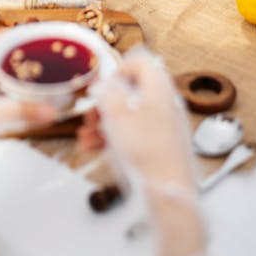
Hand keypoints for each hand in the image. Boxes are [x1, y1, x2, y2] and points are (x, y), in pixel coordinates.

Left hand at [0, 37, 56, 160]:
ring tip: (54, 80)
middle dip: (37, 56)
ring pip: (10, 75)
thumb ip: (20, 112)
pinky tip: (33, 105)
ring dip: (29, 77)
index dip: (34, 34)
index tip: (57, 35)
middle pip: (13, 55)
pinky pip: (5, 95)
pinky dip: (20, 96)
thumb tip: (52, 111)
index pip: (11, 36)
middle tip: (62, 60)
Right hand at [93, 46, 195, 191]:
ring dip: (105, 122)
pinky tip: (95, 147)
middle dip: (106, 102)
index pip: (140, 62)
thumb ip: (108, 93)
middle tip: (91, 115)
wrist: (167, 193)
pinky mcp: (161, 144)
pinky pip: (135, 132)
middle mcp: (165, 103)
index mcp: (159, 89)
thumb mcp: (117, 116)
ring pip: (130, 114)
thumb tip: (104, 83)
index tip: (103, 86)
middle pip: (132, 91)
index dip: (117, 70)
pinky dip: (115, 136)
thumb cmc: (148, 154)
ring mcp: (164, 125)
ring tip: (87, 136)